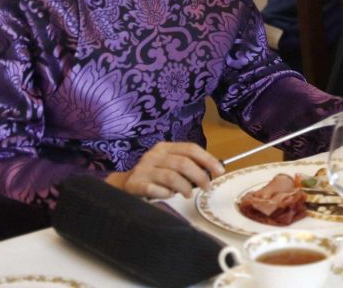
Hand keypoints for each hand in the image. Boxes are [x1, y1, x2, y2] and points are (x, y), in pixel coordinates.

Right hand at [105, 141, 223, 198]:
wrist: (123, 185)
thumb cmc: (153, 175)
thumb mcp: (169, 165)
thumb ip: (187, 165)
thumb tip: (212, 170)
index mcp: (165, 147)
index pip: (190, 149)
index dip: (207, 159)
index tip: (219, 171)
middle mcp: (154, 155)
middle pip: (183, 163)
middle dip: (199, 176)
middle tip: (206, 187)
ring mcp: (143, 169)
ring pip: (171, 177)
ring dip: (184, 187)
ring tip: (188, 194)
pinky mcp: (135, 184)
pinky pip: (155, 190)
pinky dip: (166, 194)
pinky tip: (168, 196)